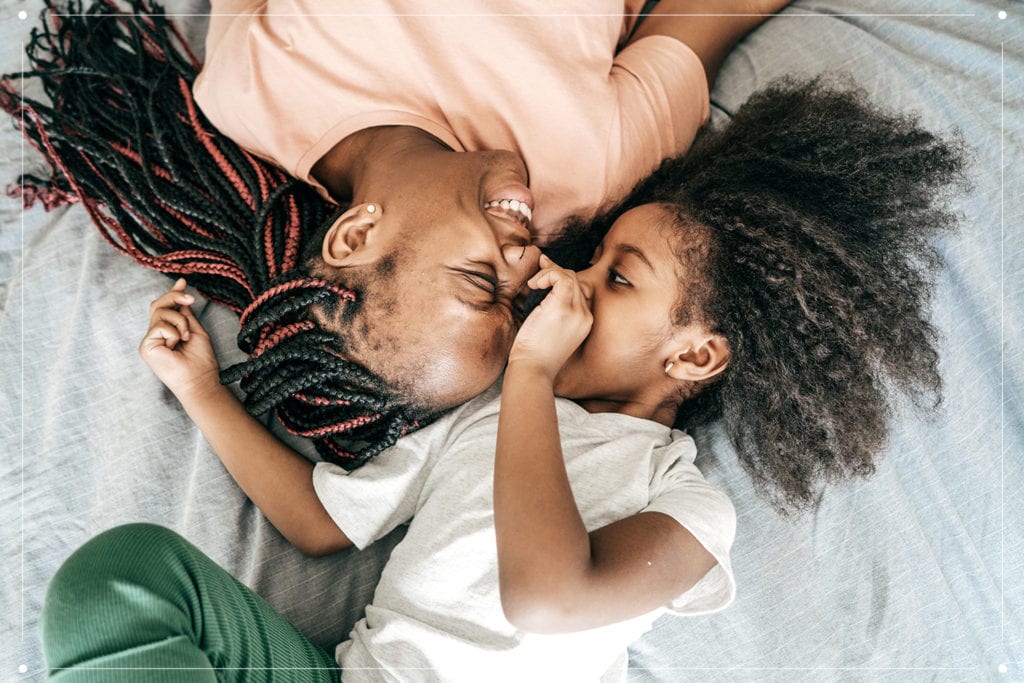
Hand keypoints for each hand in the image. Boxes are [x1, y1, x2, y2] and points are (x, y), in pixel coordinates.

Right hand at [139, 278, 220, 400]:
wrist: (200, 380)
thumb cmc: (200, 360)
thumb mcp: (195, 329)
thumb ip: (185, 313)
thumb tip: (181, 291)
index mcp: (167, 331)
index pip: (164, 308)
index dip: (172, 294)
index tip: (183, 283)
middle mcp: (155, 335)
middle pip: (158, 305)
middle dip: (175, 297)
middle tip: (190, 299)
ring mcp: (149, 341)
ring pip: (161, 314)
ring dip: (180, 322)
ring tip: (186, 337)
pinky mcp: (145, 347)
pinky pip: (159, 326)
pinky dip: (174, 333)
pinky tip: (177, 345)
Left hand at [507, 255, 592, 380]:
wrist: (533, 369)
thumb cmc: (536, 354)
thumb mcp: (551, 331)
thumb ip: (553, 310)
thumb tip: (544, 286)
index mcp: (584, 322)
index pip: (579, 291)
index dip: (562, 280)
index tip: (544, 277)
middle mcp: (585, 316)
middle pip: (576, 281)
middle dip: (555, 272)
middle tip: (537, 276)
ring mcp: (576, 312)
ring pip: (570, 277)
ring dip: (549, 273)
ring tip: (534, 284)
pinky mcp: (562, 308)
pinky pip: (561, 278)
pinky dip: (548, 274)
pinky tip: (535, 285)